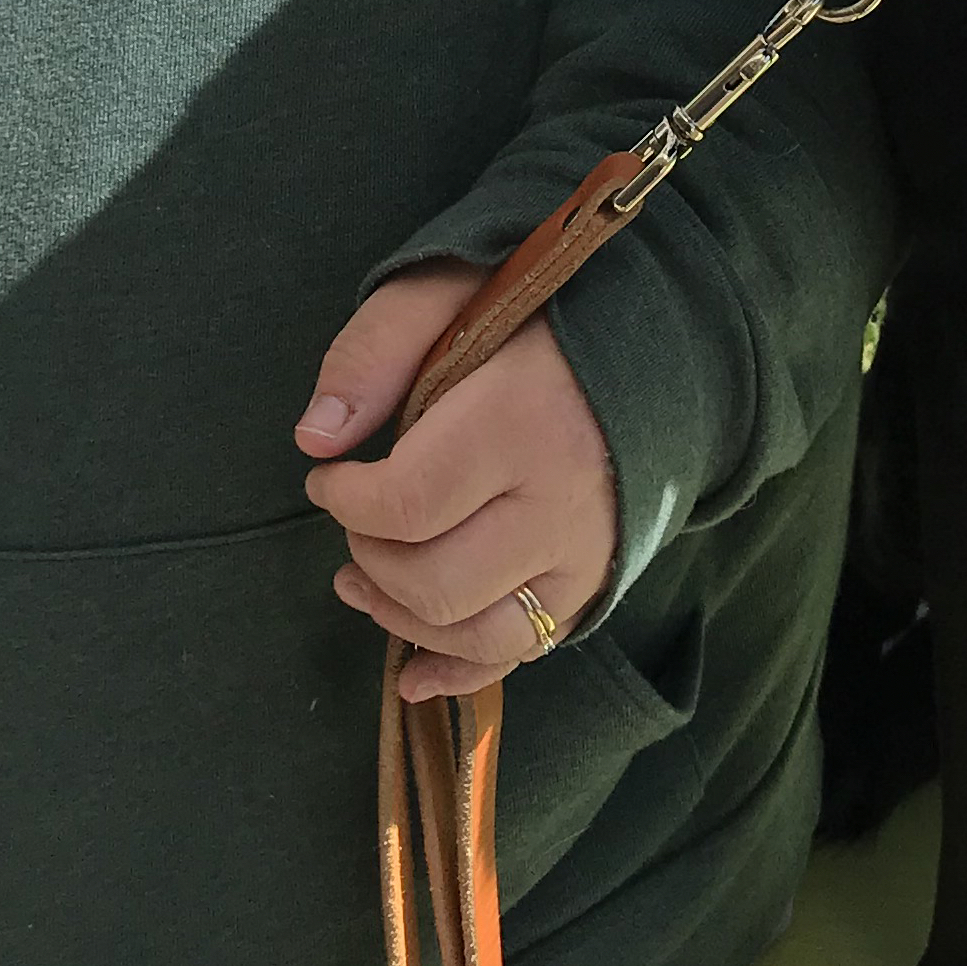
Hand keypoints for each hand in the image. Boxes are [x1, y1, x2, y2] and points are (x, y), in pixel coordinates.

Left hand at [298, 261, 616, 702]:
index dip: (345, 503)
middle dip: (369, 558)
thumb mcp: (445, 292)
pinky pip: (523, 656)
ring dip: (401, 619)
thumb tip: (314, 440)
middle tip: (353, 518)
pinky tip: (410, 671)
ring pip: (477, 633)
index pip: (406, 504)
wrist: (652, 343)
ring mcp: (585, 555)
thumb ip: (374, 352)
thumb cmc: (534, 315)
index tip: (326, 478)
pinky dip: (459, 673)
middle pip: (435, 581)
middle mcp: (560, 503)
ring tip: (359, 580)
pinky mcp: (594, 587)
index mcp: (520, 422)